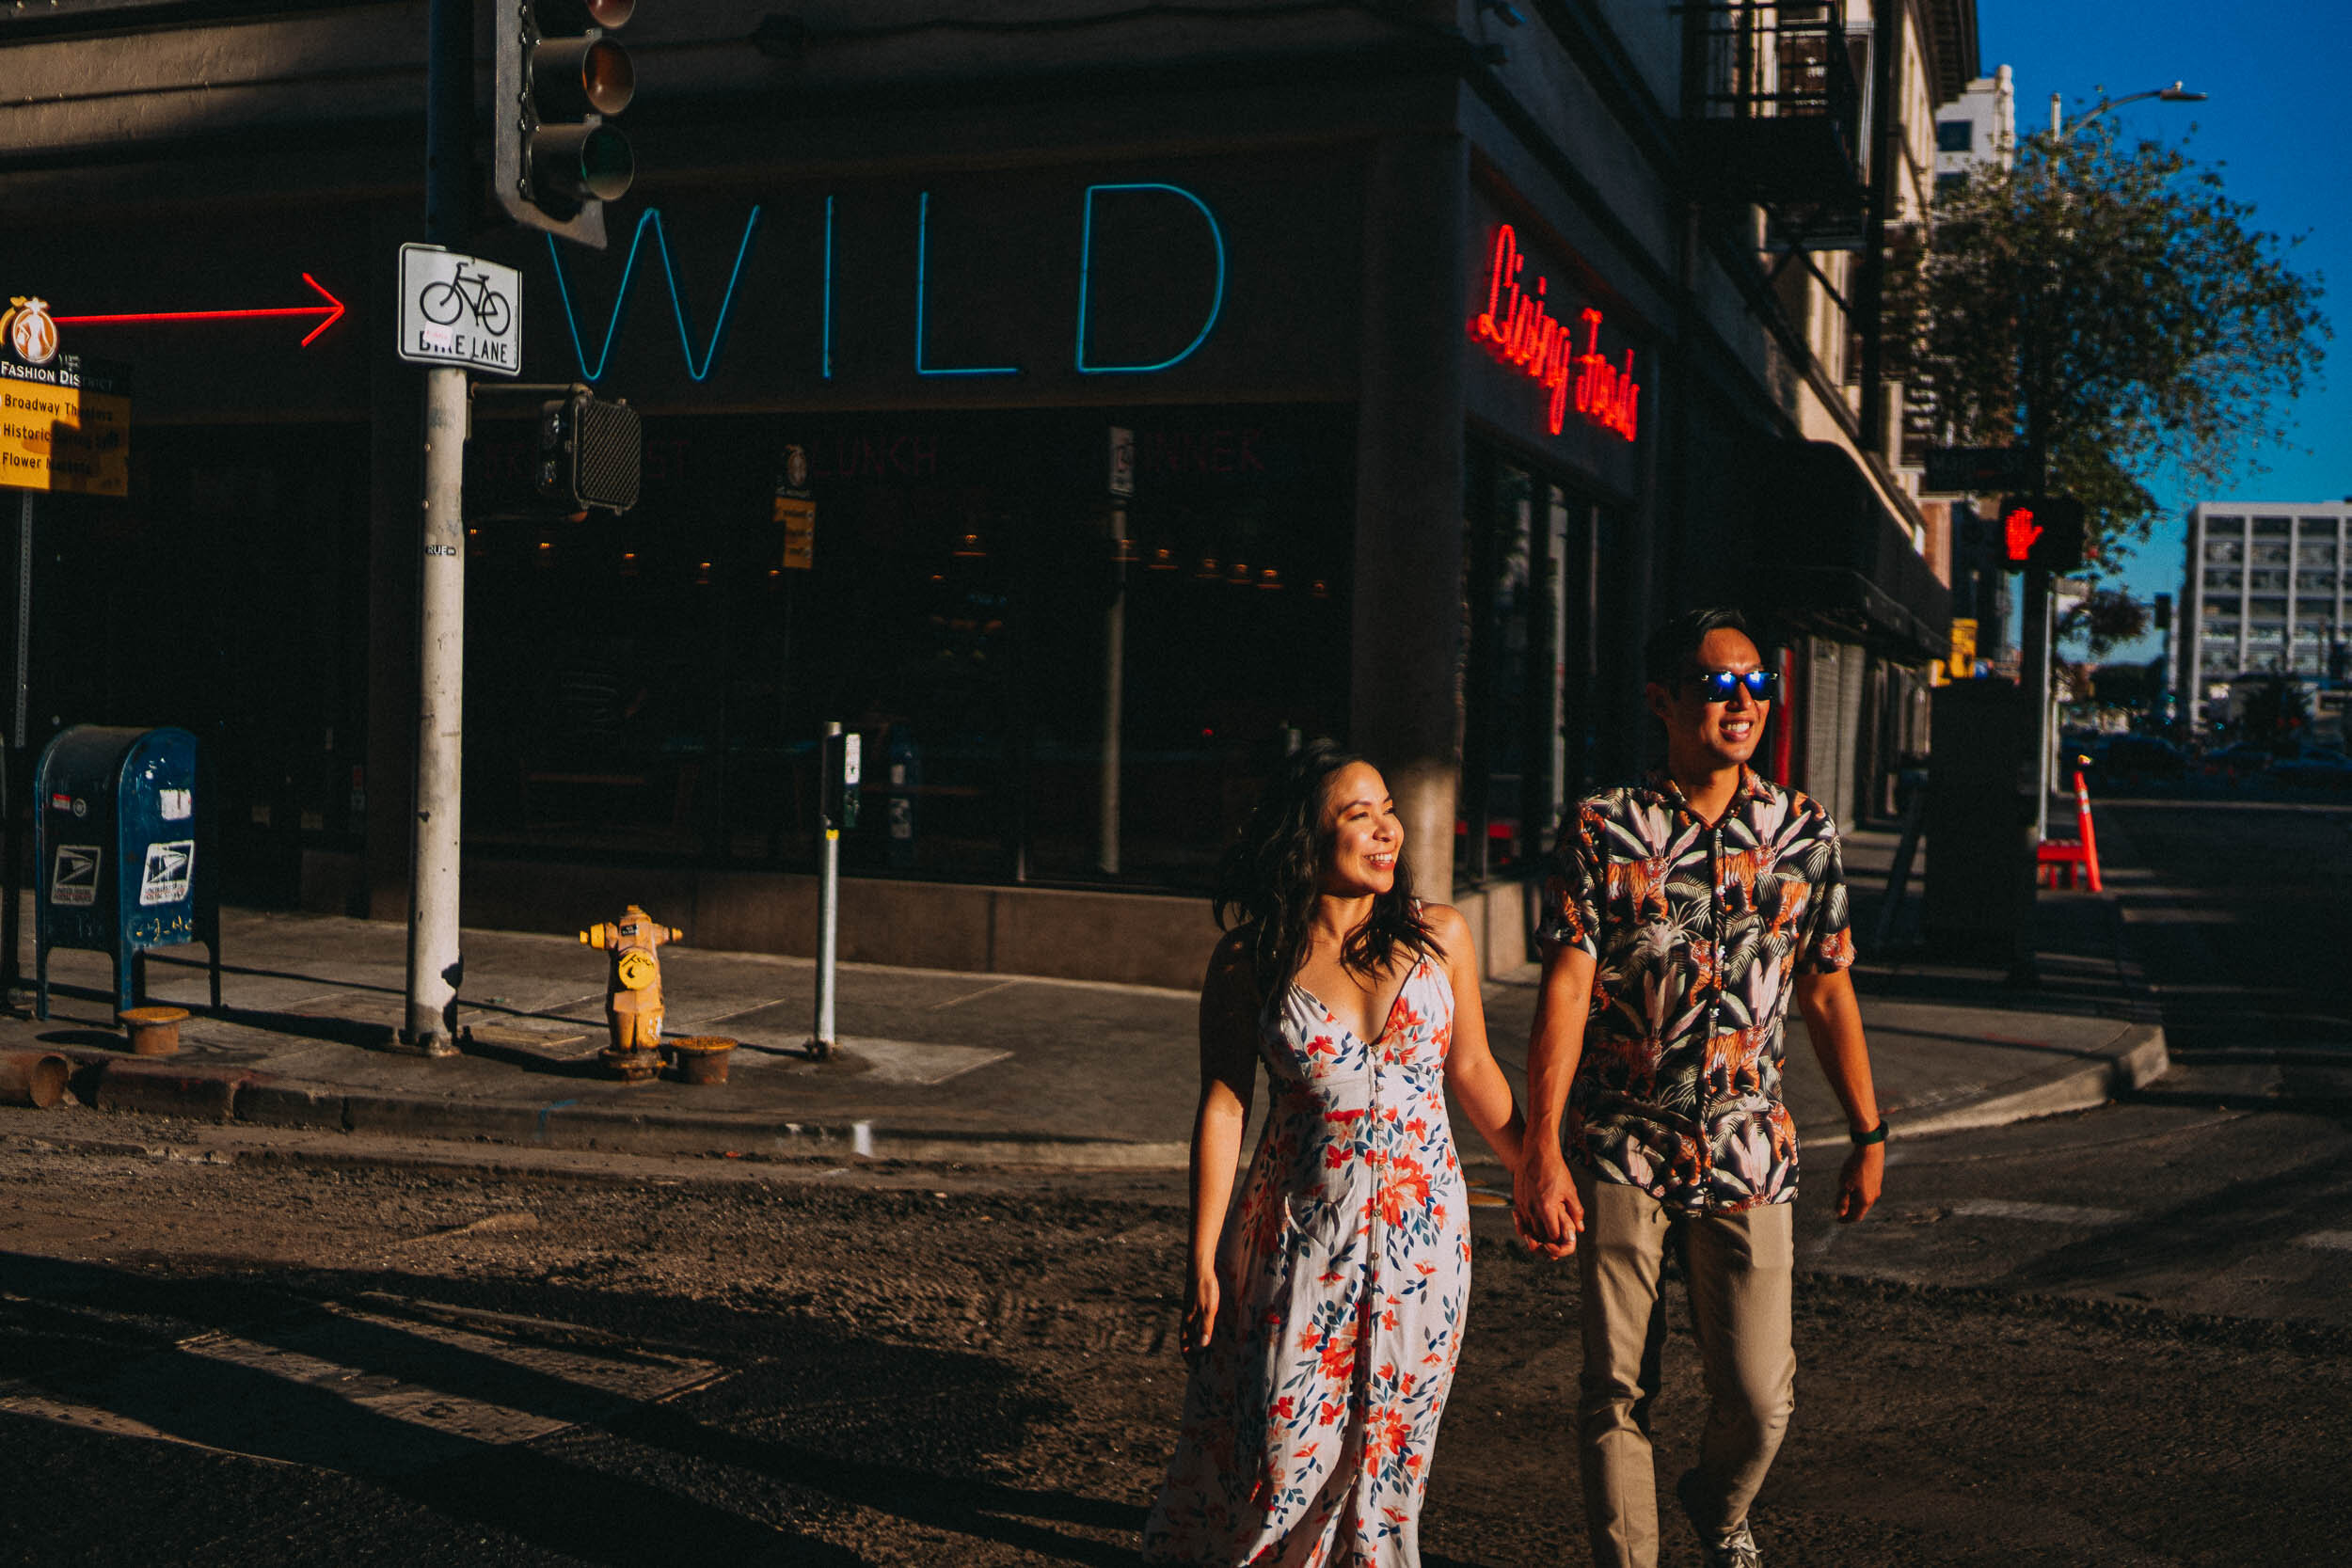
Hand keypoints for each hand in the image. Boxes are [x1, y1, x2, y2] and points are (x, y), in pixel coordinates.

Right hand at [1180, 1262, 1219, 1354]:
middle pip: (1187, 1337)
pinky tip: (1210, 1328)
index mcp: (1188, 1320)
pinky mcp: (1197, 1302)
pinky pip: (1197, 1319)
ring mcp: (1191, 1309)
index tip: (1193, 1367)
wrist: (1200, 1268)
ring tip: (1206, 1348)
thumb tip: (1201, 1347)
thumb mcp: (1208, 1310)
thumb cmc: (1204, 1289)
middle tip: (1200, 1362)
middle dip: (1192, 1350)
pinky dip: (1202, 1328)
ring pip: (1192, 1328)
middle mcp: (1187, 1316)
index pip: (1184, 1343)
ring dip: (1196, 1339)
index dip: (1188, 1355)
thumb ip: (1205, 1328)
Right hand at [1512, 1140, 1584, 1259]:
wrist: (1538, 1152)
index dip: (1559, 1239)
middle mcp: (1532, 1209)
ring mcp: (1522, 1204)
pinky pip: (1521, 1218)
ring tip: (1545, 1232)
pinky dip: (1527, 1223)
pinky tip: (1534, 1221)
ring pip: (1527, 1229)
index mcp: (1547, 1209)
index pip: (1552, 1236)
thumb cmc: (1556, 1170)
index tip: (1563, 1238)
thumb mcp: (1570, 1190)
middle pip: (1538, 1235)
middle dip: (1547, 1239)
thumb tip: (1580, 1228)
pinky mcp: (1517, 1199)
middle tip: (1555, 1240)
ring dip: (1536, 1233)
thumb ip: (1575, 1211)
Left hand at [1837, 1141, 1883, 1222]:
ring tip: (1845, 1197)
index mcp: (1865, 1201)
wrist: (1869, 1151)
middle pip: (1861, 1210)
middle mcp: (1873, 1197)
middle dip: (1850, 1211)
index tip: (1838, 1220)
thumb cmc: (1855, 1168)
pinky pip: (1868, 1192)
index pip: (1856, 1217)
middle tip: (1840, 1210)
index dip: (1846, 1220)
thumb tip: (1840, 1214)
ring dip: (1855, 1202)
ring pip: (1865, 1201)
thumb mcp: (1844, 1185)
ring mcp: (1877, 1189)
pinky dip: (1859, 1194)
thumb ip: (1842, 1201)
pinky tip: (1853, 1186)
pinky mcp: (1877, 1180)